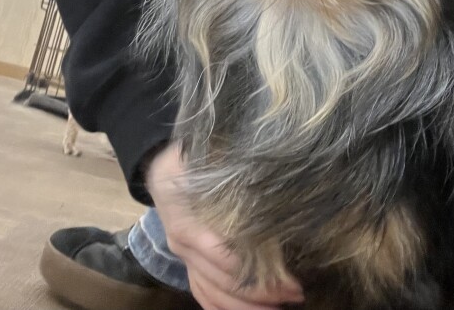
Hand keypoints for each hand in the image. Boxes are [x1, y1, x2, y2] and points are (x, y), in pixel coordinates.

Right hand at [147, 143, 304, 309]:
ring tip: (278, 309)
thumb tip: (272, 177)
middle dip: (261, 295)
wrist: (157, 165)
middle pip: (223, 283)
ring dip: (244, 308)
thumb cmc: (187, 159)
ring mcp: (184, 257)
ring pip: (211, 294)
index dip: (258, 276)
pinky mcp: (187, 262)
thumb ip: (233, 174)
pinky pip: (200, 292)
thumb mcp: (205, 159)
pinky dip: (219, 307)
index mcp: (189, 225)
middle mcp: (185, 247)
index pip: (226, 261)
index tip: (291, 282)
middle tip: (295, 295)